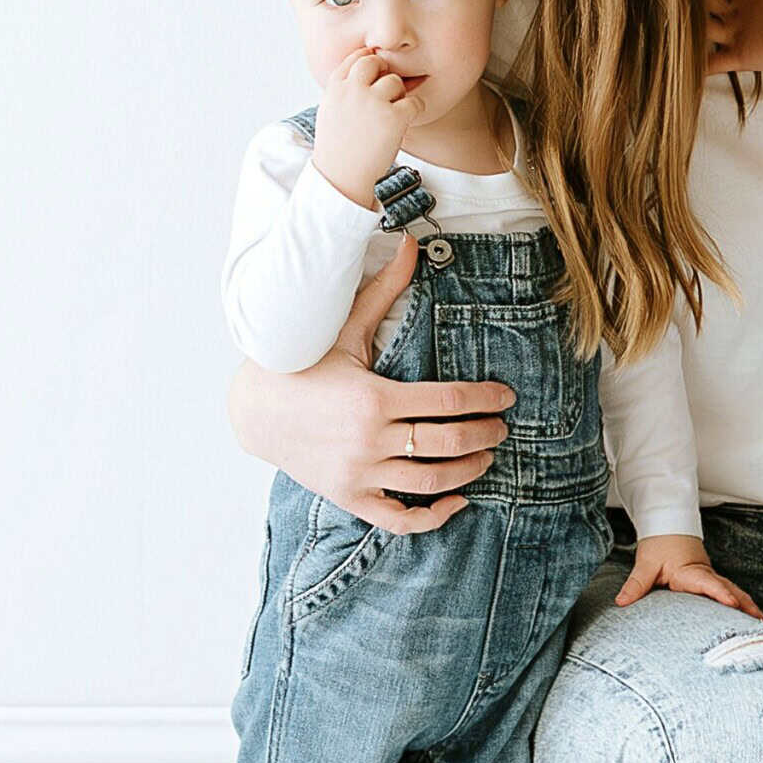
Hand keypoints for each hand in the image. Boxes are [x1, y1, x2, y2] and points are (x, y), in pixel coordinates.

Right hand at [225, 236, 516, 532]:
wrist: (256, 410)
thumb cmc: (303, 365)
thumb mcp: (343, 327)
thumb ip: (384, 289)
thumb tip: (413, 243)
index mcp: (373, 399)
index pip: (448, 401)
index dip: (484, 400)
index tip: (506, 397)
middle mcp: (368, 441)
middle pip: (447, 443)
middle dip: (484, 435)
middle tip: (502, 428)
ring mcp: (358, 474)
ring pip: (430, 482)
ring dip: (467, 471)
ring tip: (486, 457)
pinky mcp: (349, 497)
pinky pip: (399, 519)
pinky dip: (432, 516)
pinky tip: (456, 501)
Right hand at [311, 47, 428, 206]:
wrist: (341, 177)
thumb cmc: (337, 147)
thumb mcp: (330, 110)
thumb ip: (344, 89)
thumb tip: (363, 70)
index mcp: (335, 87)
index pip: (356, 57)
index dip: (369, 63)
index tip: (374, 77)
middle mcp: (353, 89)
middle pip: (375, 62)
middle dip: (384, 73)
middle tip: (387, 94)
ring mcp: (374, 102)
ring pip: (396, 82)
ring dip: (399, 95)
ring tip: (392, 115)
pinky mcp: (394, 117)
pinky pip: (415, 101)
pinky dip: (415, 110)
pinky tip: (406, 122)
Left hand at [613, 534, 762, 617]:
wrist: (667, 526)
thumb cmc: (659, 544)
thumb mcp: (646, 563)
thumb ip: (636, 584)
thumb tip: (622, 602)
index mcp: (691, 571)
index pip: (708, 583)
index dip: (720, 594)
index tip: (733, 604)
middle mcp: (705, 575)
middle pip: (729, 589)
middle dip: (745, 605)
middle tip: (759, 622)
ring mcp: (710, 578)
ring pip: (733, 591)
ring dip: (747, 605)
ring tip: (761, 623)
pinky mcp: (710, 581)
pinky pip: (728, 592)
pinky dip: (740, 602)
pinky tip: (747, 615)